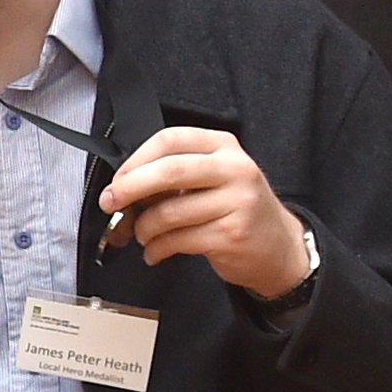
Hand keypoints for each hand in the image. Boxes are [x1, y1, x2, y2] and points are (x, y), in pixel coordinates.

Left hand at [100, 124, 309, 298]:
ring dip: (144, 228)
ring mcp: (238, 202)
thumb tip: (121, 187)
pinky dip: (157, 248)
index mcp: (223, 147)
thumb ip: (175, 173)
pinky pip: (178, 240)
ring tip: (142, 234)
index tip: (117, 179)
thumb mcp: (213, 177)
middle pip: (168, 171)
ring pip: (169, 212)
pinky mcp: (233, 234)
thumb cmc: (235, 208)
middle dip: (129, 188)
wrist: (280, 246)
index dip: (135, 160)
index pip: (170, 140)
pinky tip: (156, 252)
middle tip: (111, 203)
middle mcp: (235, 169)